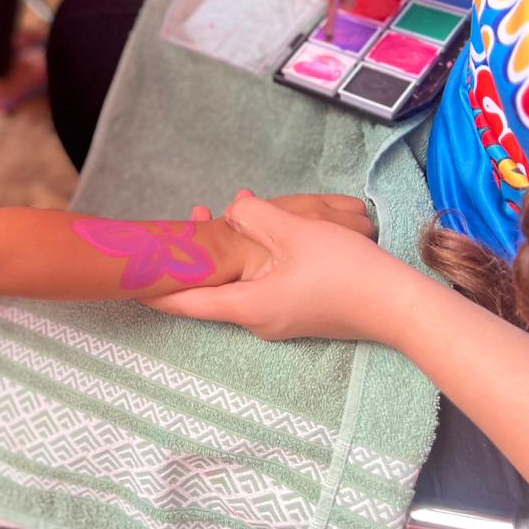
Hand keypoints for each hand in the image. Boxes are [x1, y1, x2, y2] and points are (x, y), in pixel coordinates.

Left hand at [150, 194, 413, 341]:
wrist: (401, 307)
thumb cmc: (346, 272)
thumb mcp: (296, 233)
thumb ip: (255, 216)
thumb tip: (233, 208)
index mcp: (247, 307)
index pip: (186, 303)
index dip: (154, 289)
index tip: (127, 278)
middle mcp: (255, 321)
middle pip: (210, 290)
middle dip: (194, 256)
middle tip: (188, 217)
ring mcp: (276, 321)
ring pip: (236, 284)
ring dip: (225, 253)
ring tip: (218, 214)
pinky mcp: (295, 312)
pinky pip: (259, 286)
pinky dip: (249, 261)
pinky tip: (259, 233)